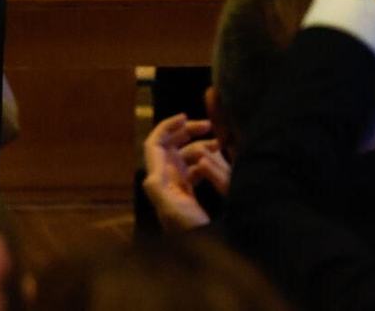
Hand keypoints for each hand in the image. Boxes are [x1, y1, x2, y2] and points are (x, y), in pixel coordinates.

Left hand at [141, 113, 226, 233]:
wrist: (200, 256)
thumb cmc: (188, 233)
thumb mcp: (172, 211)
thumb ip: (158, 189)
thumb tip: (153, 167)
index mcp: (160, 179)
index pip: (155, 144)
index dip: (167, 127)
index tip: (187, 117)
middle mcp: (165, 180)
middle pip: (170, 146)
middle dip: (186, 132)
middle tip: (209, 126)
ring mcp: (176, 187)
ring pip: (184, 157)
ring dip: (200, 146)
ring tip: (220, 144)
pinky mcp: (187, 195)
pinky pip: (194, 170)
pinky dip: (204, 161)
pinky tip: (218, 161)